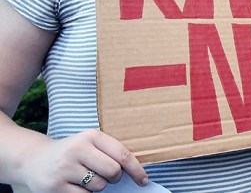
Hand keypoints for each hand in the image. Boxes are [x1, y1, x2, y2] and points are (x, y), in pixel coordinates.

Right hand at [22, 129, 147, 192]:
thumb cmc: (72, 153)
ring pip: (99, 186)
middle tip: (108, 177)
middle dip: (115, 178)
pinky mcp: (55, 186)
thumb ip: (110, 153)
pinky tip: (75, 185)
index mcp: (91, 136)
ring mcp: (65, 168)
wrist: (34, 160)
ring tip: (85, 177)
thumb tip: (136, 174)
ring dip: (98, 186)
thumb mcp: (90, 144)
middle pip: (113, 172)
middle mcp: (77, 149)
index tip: (143, 180)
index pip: (122, 154)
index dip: (136, 170)